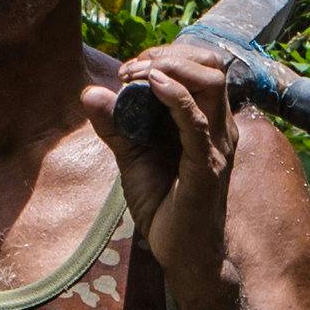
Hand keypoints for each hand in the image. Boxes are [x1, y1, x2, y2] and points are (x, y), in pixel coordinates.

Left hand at [94, 39, 243, 297]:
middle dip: (169, 54)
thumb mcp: (132, 158)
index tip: (128, 67)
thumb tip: (89, 92)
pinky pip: (198, 123)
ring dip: (170, 68)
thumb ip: (115, 125)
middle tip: (131, 67)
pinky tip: (153, 85)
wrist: (183, 255)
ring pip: (210, 84)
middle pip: (211, 65)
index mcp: (207, 120)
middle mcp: (220, 127)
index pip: (200, 66)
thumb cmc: (164, 205)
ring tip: (138, 74)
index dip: (165, 55)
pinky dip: (176, 97)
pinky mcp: (208, 168)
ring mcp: (217, 146)